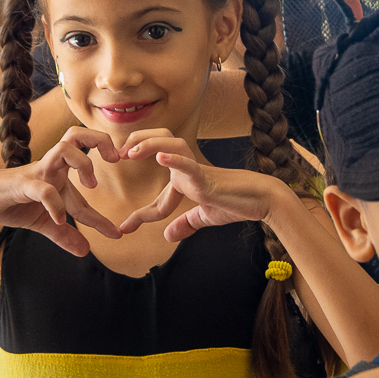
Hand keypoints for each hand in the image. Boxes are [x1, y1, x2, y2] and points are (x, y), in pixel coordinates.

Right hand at [0, 127, 122, 255]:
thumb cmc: (9, 203)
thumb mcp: (42, 222)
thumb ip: (64, 235)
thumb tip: (86, 252)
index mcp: (59, 173)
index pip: (90, 183)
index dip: (104, 215)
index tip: (117, 235)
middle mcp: (51, 168)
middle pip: (79, 136)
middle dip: (102, 140)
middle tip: (116, 160)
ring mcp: (37, 173)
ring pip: (64, 149)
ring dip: (83, 163)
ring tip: (91, 187)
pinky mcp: (21, 184)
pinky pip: (42, 187)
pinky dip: (54, 203)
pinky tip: (60, 220)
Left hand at [116, 132, 292, 240]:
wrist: (261, 201)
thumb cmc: (237, 204)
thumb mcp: (205, 217)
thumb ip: (186, 223)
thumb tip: (168, 237)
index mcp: (185, 178)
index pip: (157, 190)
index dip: (140, 213)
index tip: (124, 230)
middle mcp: (187, 168)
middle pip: (158, 141)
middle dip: (136, 143)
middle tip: (117, 157)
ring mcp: (196, 169)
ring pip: (171, 142)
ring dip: (148, 143)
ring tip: (129, 152)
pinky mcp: (206, 176)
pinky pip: (188, 162)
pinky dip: (173, 157)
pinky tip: (160, 156)